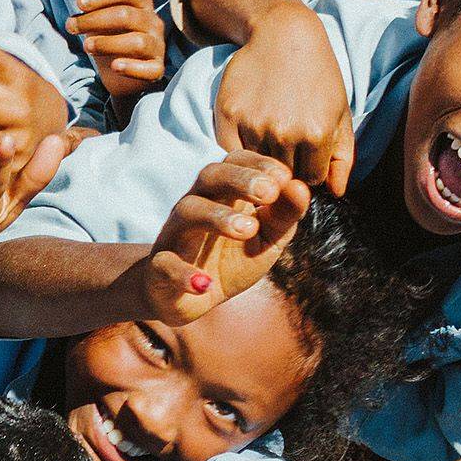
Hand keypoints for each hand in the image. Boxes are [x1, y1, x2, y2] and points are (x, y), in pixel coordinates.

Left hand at [67, 0, 164, 101]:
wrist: (120, 73)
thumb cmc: (111, 38)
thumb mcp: (101, 17)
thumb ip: (97, 0)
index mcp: (141, 4)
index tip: (79, 4)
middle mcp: (153, 22)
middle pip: (126, 15)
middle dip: (94, 20)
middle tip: (71, 27)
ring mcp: (157, 46)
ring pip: (137, 42)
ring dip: (107, 43)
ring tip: (86, 46)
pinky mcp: (157, 69)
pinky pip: (149, 69)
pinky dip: (131, 67)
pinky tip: (114, 66)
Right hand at [139, 150, 310, 324]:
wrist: (189, 299)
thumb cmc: (231, 260)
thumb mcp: (267, 239)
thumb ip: (285, 215)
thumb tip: (301, 186)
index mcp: (222, 194)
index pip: (234, 162)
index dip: (257, 163)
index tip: (284, 176)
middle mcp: (196, 205)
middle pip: (209, 176)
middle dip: (240, 180)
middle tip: (269, 193)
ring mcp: (175, 235)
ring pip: (188, 211)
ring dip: (217, 217)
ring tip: (248, 230)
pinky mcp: (160, 268)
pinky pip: (165, 264)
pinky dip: (182, 273)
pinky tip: (204, 283)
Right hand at [212, 0, 353, 194]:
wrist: (284, 35)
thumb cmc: (319, 75)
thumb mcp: (340, 113)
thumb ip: (342, 158)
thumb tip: (336, 193)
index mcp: (317, 134)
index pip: (311, 180)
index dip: (309, 168)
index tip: (307, 151)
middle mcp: (284, 133)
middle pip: (283, 176)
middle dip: (287, 165)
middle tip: (288, 139)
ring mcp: (254, 123)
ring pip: (257, 165)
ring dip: (263, 156)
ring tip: (272, 130)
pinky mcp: (229, 114)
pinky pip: (232, 150)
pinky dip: (241, 146)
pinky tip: (252, 128)